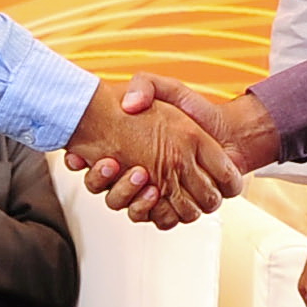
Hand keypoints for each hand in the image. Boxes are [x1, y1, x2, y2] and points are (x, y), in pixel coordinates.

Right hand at [61, 79, 244, 227]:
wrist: (229, 132)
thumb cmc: (195, 111)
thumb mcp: (167, 89)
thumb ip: (145, 86)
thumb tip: (128, 105)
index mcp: (127, 148)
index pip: (87, 161)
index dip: (78, 161)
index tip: (77, 156)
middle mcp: (135, 173)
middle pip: (102, 187)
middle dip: (100, 179)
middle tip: (108, 164)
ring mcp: (154, 193)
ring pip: (125, 206)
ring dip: (126, 194)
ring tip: (138, 177)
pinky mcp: (173, 206)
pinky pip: (153, 219)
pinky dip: (149, 209)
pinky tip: (152, 193)